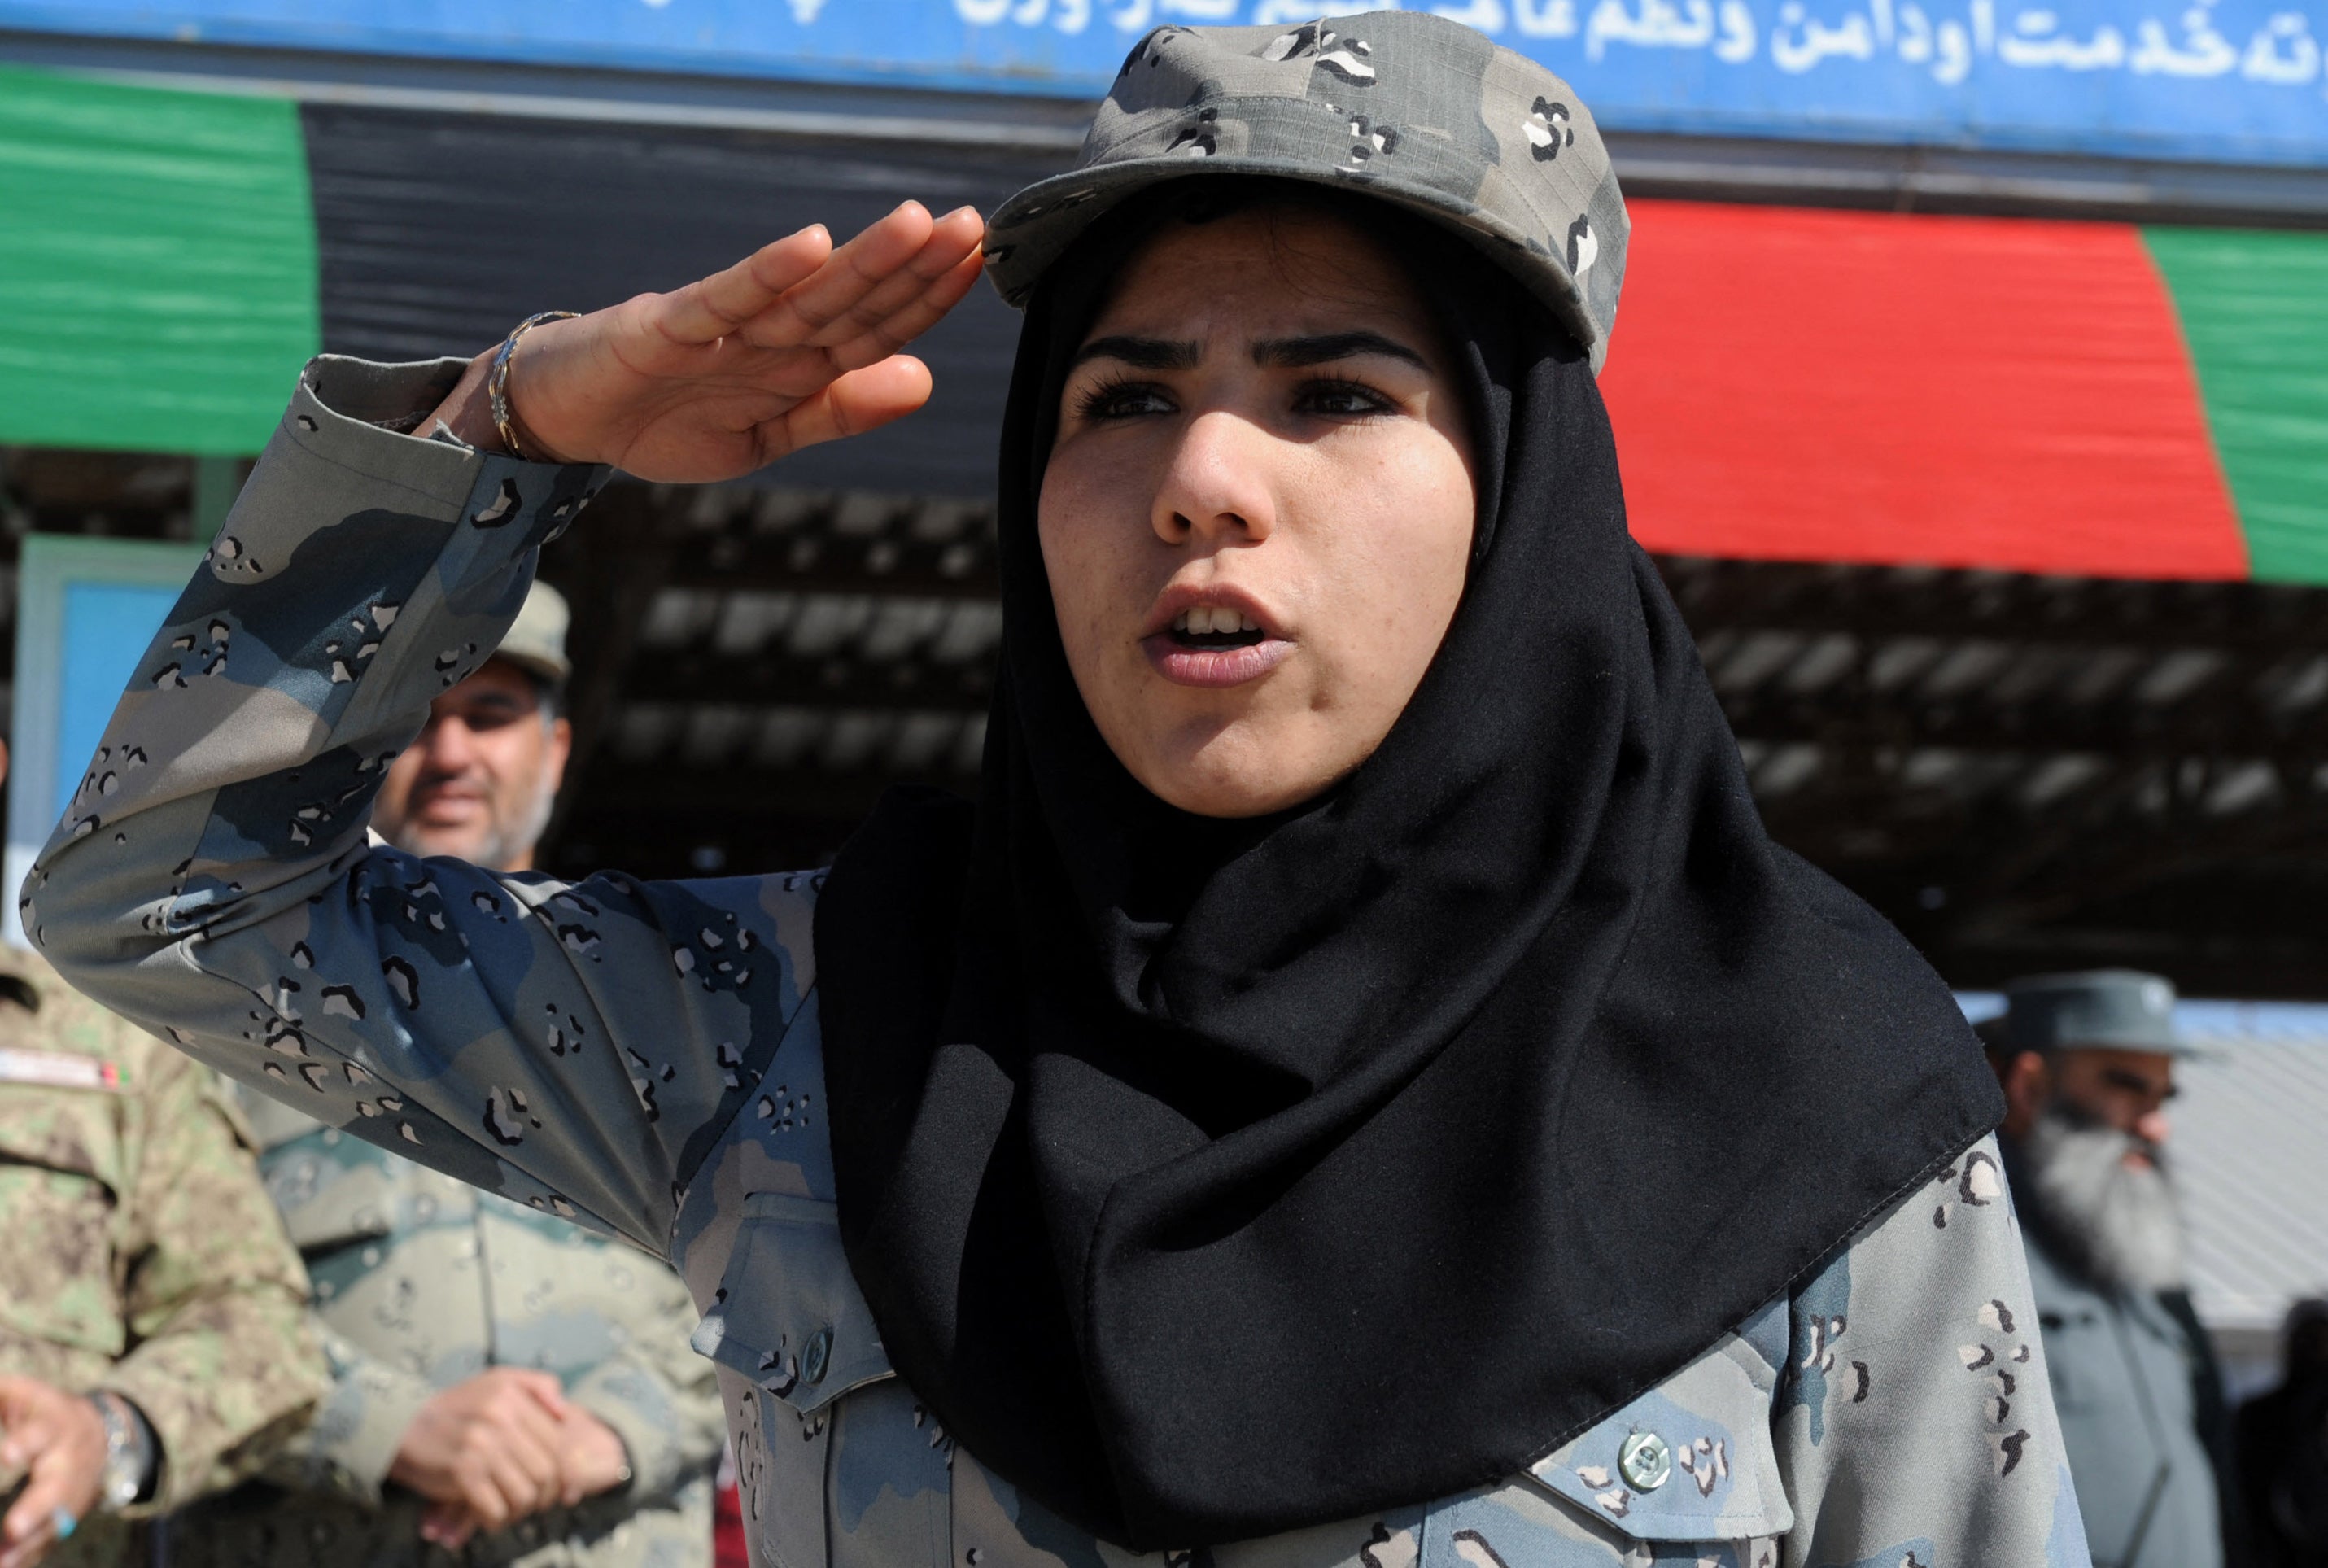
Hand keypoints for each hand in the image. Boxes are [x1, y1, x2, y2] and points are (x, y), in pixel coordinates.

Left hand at [0, 1379, 106, 1567]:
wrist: (102, 1434)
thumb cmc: (46, 1412)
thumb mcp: (26, 1395)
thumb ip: (2, 1396)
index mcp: (57, 1425)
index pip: (41, 1434)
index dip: (25, 1443)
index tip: (6, 1453)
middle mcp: (69, 1462)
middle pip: (57, 1487)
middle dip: (36, 1509)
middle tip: (13, 1528)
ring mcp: (72, 1493)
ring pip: (55, 1521)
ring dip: (29, 1544)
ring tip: (3, 1562)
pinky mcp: (67, 1516)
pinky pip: (48, 1541)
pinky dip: (28, 1555)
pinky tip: (8, 1565)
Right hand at [389, 1369, 571, 1538]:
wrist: (401, 1424)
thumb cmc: (455, 1407)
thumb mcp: (497, 1379)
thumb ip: (538, 1385)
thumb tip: (565, 1414)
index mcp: (512, 1396)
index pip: (556, 1441)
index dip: (558, 1468)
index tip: (548, 1481)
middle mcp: (500, 1419)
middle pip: (545, 1471)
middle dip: (542, 1494)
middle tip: (531, 1502)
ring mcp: (481, 1447)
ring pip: (525, 1493)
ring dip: (520, 1510)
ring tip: (510, 1509)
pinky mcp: (462, 1472)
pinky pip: (496, 1508)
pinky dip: (496, 1519)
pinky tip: (489, 1516)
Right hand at [428, 200, 986, 480]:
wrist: (569, 423)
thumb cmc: (669, 423)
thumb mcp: (768, 437)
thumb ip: (840, 410)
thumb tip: (925, 378)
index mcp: (796, 365)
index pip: (876, 327)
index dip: (928, 298)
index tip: (980, 262)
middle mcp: (768, 337)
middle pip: (851, 301)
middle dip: (912, 266)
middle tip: (970, 225)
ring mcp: (720, 329)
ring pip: (802, 294)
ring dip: (859, 261)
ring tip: (914, 223)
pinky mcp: (665, 327)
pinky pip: (724, 299)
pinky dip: (766, 275)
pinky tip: (810, 245)